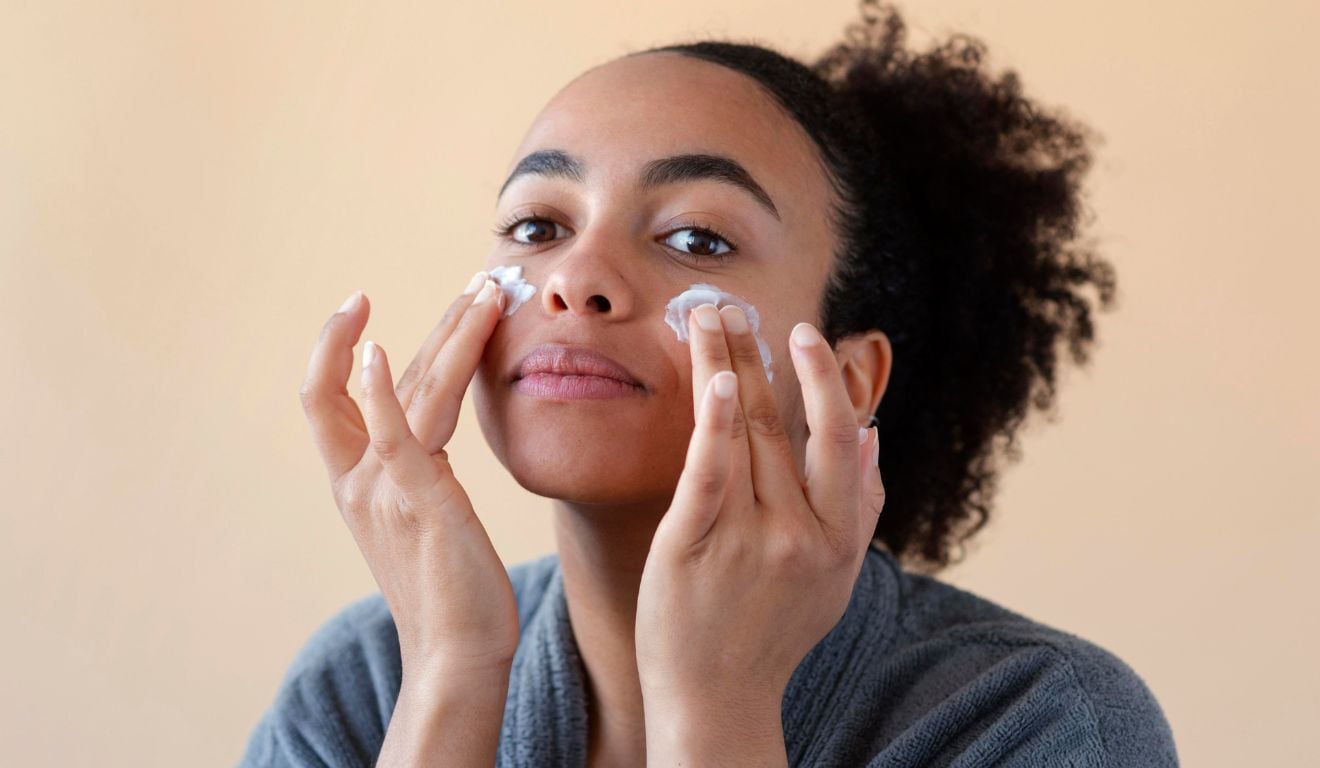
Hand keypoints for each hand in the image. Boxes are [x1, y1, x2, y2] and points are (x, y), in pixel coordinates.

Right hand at [298, 273, 519, 679]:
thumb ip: (415, 464)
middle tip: (475, 280)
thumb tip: (428, 423)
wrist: (457, 652)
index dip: (333, 345)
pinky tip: (378, 351)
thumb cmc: (448, 587)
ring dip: (450, 333)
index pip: (324, 395)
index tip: (358, 304)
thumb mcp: (422, 513)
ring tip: (486, 292)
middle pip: (377, 377)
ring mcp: (386, 489)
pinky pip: (396, 435)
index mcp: (355, 480)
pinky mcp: (421, 503)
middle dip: (431, 323)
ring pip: (412, 390)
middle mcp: (359, 479)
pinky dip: (382, 390)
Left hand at [635, 303, 885, 716]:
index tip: (805, 336)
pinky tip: (716, 378)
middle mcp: (801, 534)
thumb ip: (862, 509)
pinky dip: (715, 421)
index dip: (826, 382)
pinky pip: (708, 472)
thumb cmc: (773, 633)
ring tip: (705, 316)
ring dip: (725, 363)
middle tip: (742, 306)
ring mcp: (747, 539)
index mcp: (838, 537)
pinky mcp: (693, 546)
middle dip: (766, 356)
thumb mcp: (836, 579)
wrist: (717, 700)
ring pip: (744, 432)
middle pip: (787, 424)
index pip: (842, 439)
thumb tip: (877, 435)